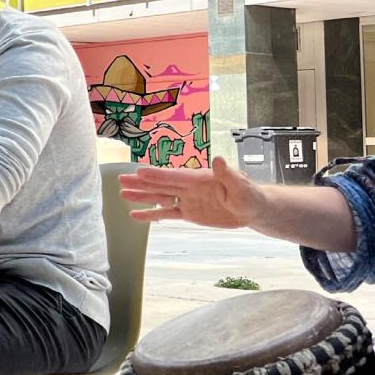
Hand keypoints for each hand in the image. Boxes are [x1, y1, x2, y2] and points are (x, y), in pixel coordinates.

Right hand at [119, 156, 268, 228]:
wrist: (252, 210)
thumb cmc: (250, 195)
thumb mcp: (241, 185)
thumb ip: (228, 174)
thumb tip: (218, 159)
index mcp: (199, 178)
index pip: (175, 177)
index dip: (158, 175)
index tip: (140, 171)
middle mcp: (189, 187)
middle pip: (161, 185)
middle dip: (142, 183)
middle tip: (121, 179)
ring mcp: (187, 199)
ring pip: (160, 198)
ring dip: (142, 196)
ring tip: (123, 193)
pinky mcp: (188, 213)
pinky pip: (166, 214)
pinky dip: (151, 215)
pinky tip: (136, 215)